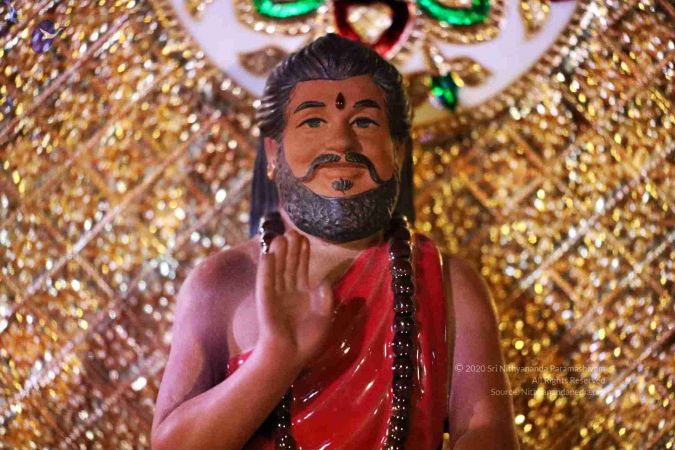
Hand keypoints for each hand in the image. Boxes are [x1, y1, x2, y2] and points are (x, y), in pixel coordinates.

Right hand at [255, 230, 333, 367]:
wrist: (290, 356)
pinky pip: (265, 282)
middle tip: (294, 231)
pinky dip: (267, 269)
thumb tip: (325, 280)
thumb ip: (326, 298)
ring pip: (278, 269)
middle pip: (290, 264)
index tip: (305, 238)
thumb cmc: (307, 340)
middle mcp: (288, 291)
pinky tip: (268, 255)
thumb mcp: (324, 317)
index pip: (302, 268)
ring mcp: (276, 294)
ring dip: (279, 254)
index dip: (303, 253)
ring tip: (281, 236)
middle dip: (292, 249)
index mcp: (302, 294)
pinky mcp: (265, 300)